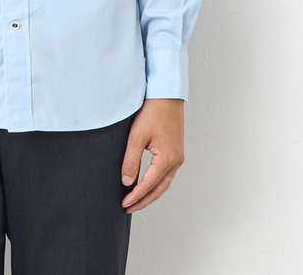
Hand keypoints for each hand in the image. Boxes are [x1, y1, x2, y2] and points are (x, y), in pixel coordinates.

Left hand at [120, 98, 184, 212]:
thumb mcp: (137, 136)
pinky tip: (147, 183)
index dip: (135, 196)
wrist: (166, 94)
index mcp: (167, 159)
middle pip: (159, 189)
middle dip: (144, 200)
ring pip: (164, 183)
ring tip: (136, 199)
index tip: (124, 204)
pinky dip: (157, 182)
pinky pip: (167, 173)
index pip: (148, 185)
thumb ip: (131, 160)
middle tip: (129, 208)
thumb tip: (126, 181)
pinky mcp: (176, 151)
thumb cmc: (152, 111)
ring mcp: (178, 156)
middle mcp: (176, 161)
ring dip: (151, 193)